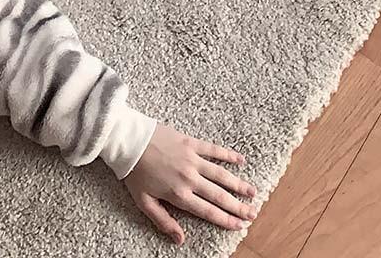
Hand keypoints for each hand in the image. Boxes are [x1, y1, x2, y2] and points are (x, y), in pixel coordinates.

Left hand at [122, 124, 258, 243]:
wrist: (127, 141)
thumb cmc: (134, 172)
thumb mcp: (143, 202)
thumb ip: (163, 221)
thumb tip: (180, 239)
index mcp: (178, 194)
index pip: (208, 211)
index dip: (226, 220)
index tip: (240, 225)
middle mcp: (189, 178)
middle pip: (219, 195)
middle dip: (238, 206)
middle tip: (252, 213)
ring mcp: (192, 160)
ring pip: (221, 174)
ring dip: (238, 184)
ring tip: (253, 192)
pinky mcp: (191, 143)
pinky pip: (214, 150)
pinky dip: (228, 155)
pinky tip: (241, 160)